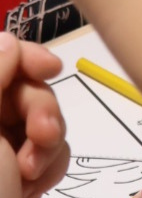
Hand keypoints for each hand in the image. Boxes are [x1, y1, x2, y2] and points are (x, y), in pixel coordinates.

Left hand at [0, 34, 68, 197]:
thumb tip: (7, 39)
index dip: (25, 56)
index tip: (52, 67)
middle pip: (25, 88)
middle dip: (42, 110)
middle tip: (42, 136)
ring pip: (43, 120)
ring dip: (49, 144)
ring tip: (32, 173)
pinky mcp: (18, 179)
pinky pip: (50, 152)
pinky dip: (50, 166)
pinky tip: (36, 187)